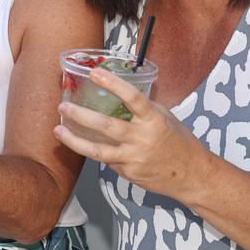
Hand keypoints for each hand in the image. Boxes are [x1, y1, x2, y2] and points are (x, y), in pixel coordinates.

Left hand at [53, 67, 209, 198]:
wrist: (191, 176)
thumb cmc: (180, 142)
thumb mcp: (166, 118)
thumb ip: (143, 109)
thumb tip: (119, 94)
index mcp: (154, 120)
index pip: (132, 98)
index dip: (113, 83)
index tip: (95, 73)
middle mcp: (142, 138)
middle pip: (106, 126)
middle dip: (80, 115)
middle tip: (63, 106)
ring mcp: (133, 158)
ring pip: (97, 150)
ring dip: (74, 140)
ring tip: (58, 131)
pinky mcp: (128, 173)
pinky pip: (107, 160)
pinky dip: (96, 151)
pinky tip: (85, 145)